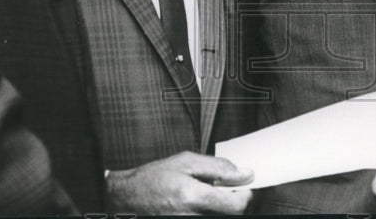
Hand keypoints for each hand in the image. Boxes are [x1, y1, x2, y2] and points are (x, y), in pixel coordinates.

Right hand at [106, 151, 252, 214]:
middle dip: (234, 199)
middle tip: (226, 186)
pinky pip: (209, 217)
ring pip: (220, 216)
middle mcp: (193, 216)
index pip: (237, 205)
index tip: (244, 183)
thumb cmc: (154, 178)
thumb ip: (218, 167)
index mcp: (194, 197)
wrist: (130, 197)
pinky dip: (211, 210)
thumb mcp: (186, 161)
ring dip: (222, 205)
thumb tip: (243, 173)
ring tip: (208, 192)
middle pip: (232, 214)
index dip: (245, 193)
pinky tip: (201, 201)